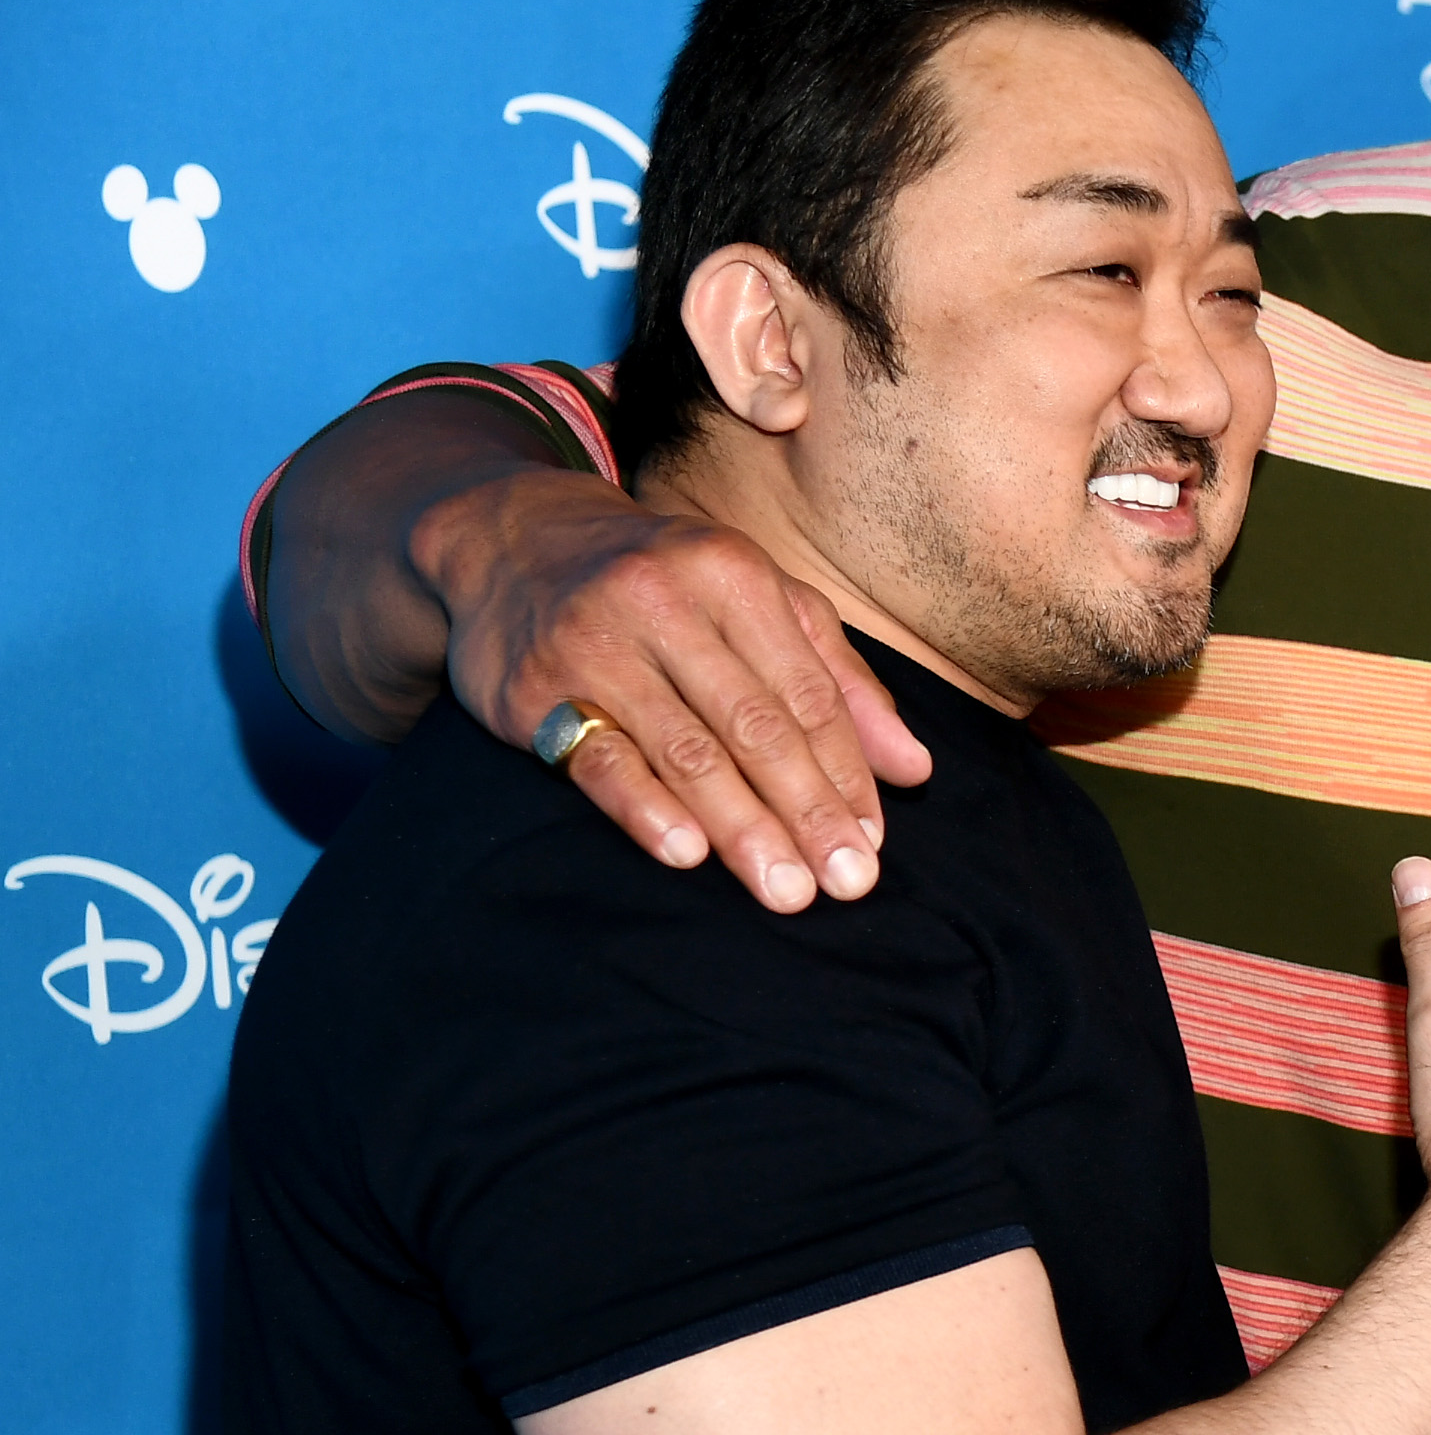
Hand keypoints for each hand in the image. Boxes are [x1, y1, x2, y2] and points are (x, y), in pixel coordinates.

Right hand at [429, 467, 927, 911]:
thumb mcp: (760, 602)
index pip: (807, 694)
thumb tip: (914, 770)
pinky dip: (645, 807)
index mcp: (734, 574)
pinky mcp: (534, 689)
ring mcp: (595, 644)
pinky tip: (687, 853)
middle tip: (847, 884)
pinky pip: (598, 757)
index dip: (846, 774)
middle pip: (756, 726)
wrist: (511, 542)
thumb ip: (839, 681)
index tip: (872, 843)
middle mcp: (665, 601)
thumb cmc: (663, 583)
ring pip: (687, 749)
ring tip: (787, 892)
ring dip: (743, 828)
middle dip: (808, 812)